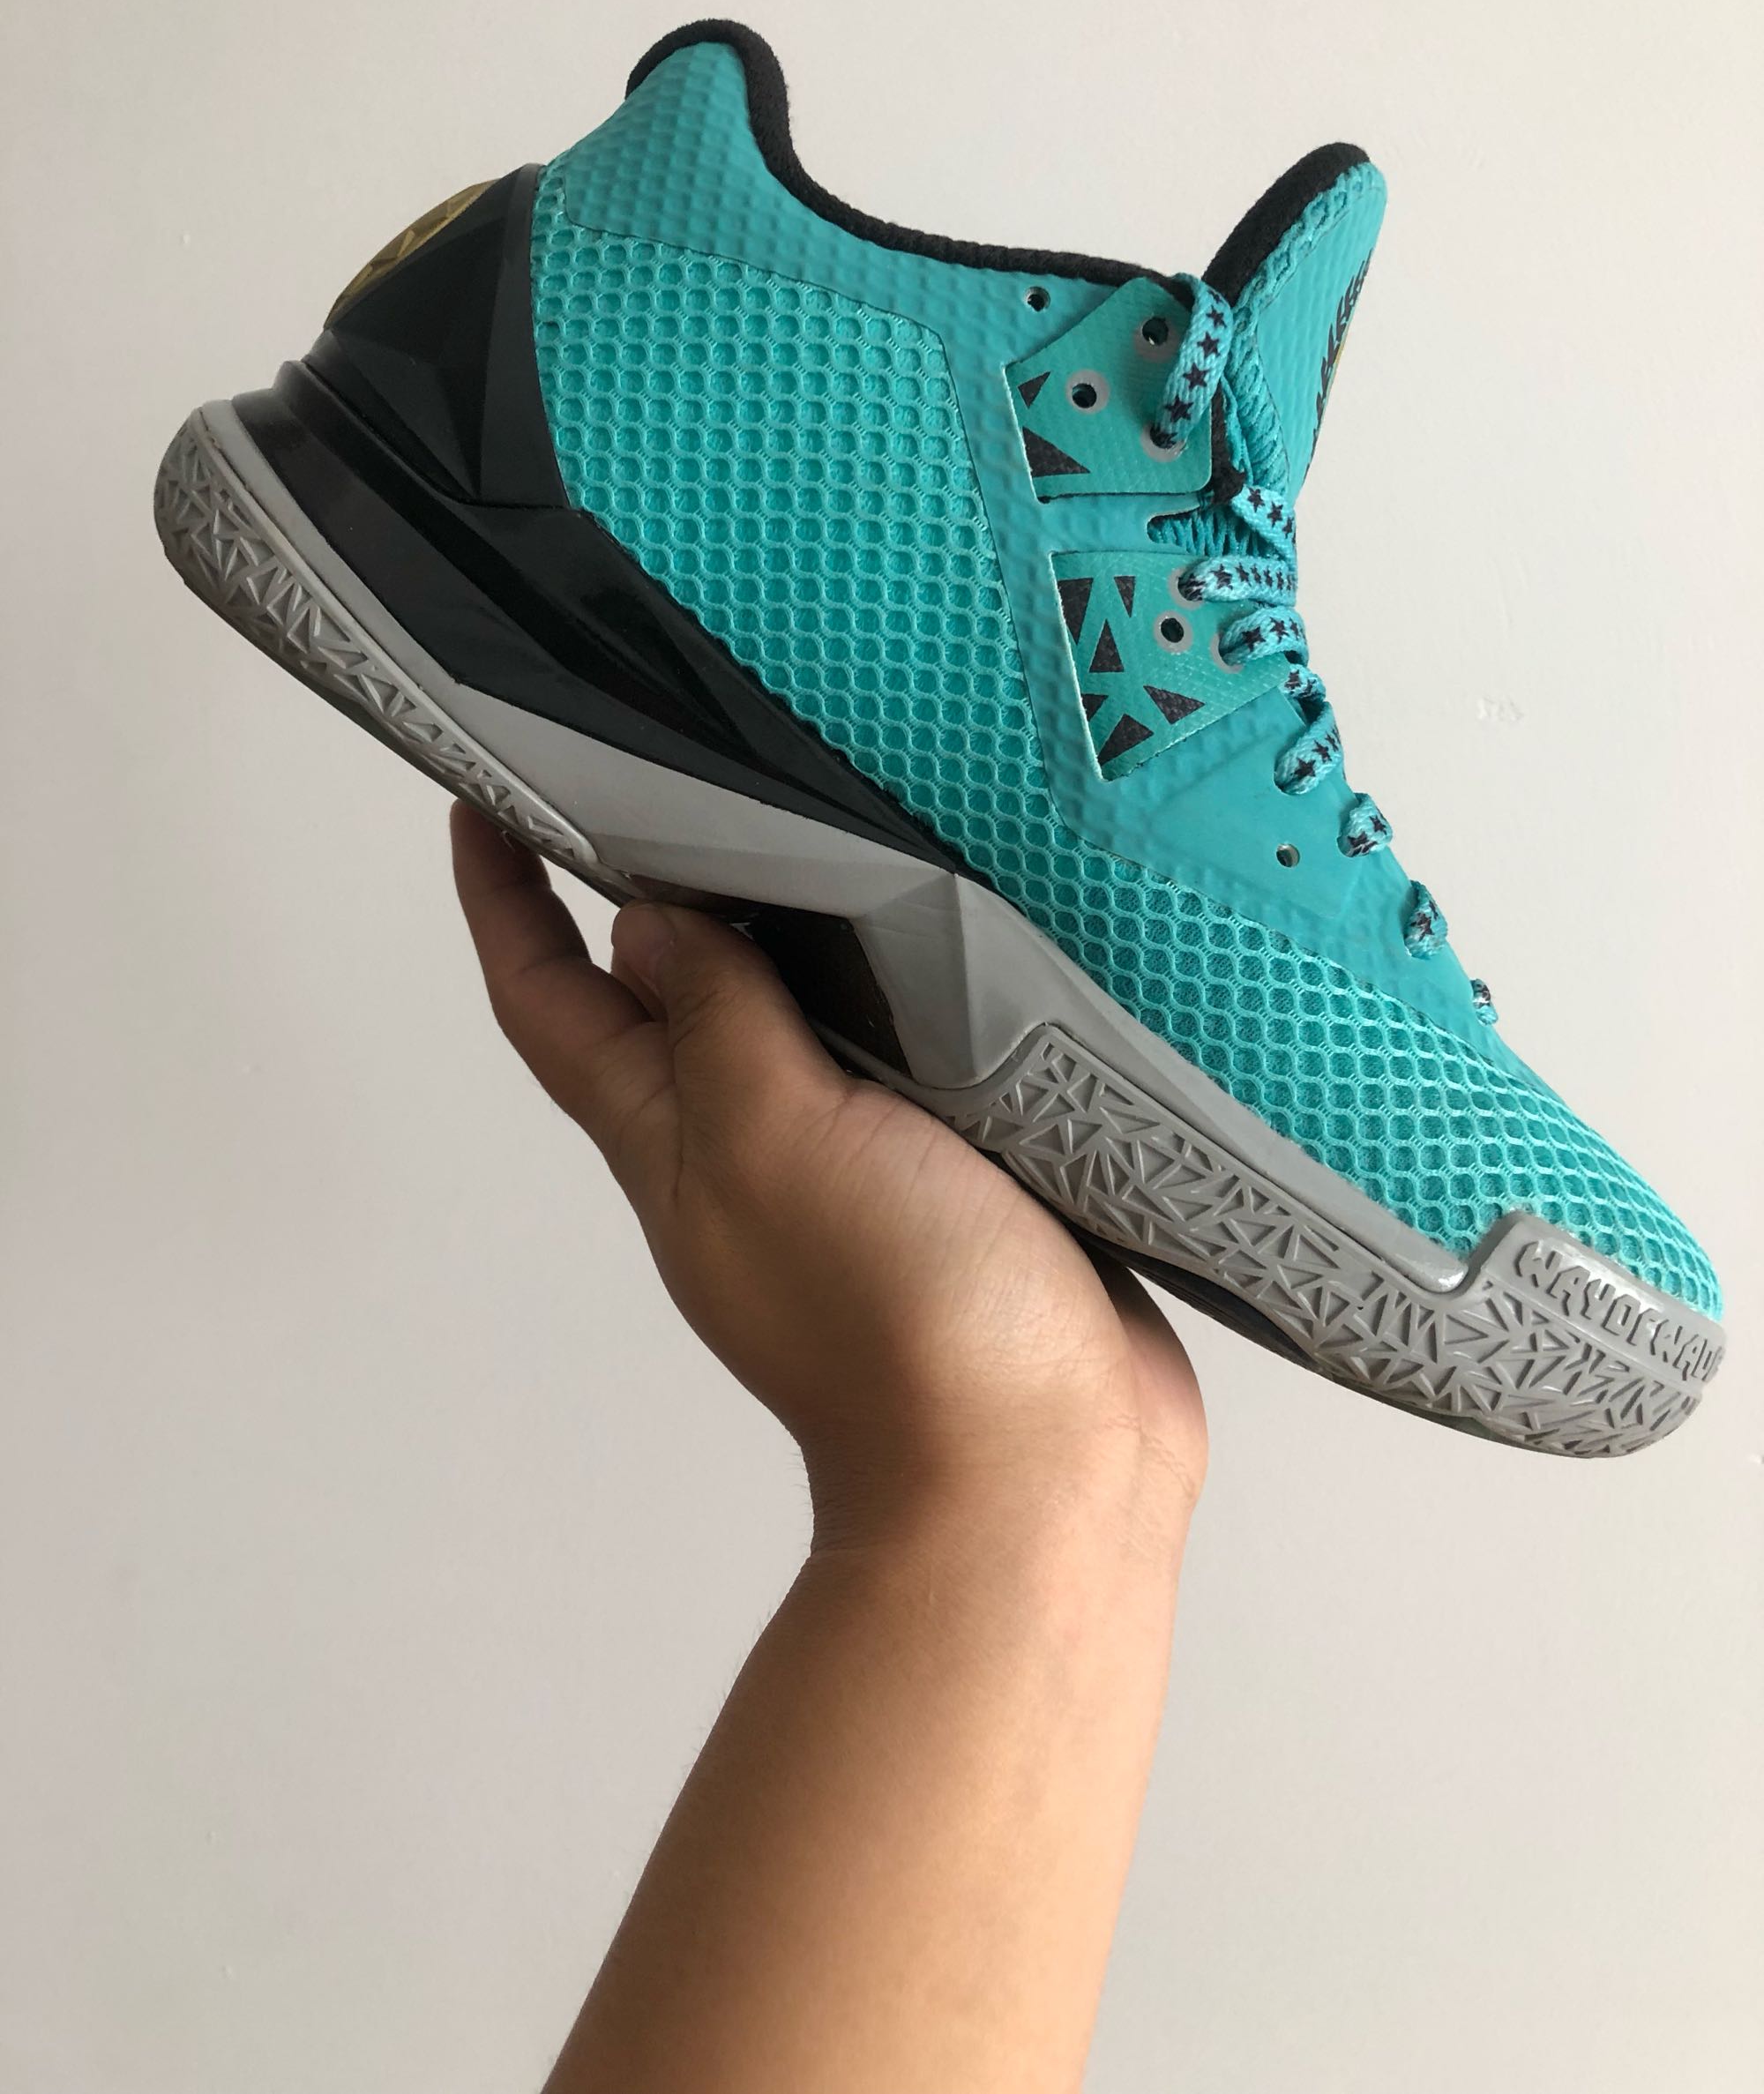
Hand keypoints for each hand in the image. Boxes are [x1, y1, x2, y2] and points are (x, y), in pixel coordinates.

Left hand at [449, 804, 1204, 1545]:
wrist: (1041, 1465)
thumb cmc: (897, 1323)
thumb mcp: (774, 1138)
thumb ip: (715, 1022)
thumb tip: (645, 920)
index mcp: (673, 1138)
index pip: (552, 1000)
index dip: (505, 900)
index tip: (485, 799)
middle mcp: (748, 1142)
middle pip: (663, 995)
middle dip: (648, 889)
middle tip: (669, 766)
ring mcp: (854, 1161)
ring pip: (793, 1016)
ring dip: (791, 927)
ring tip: (822, 815)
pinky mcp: (958, 1171)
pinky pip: (908, 1055)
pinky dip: (908, 988)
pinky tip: (958, 935)